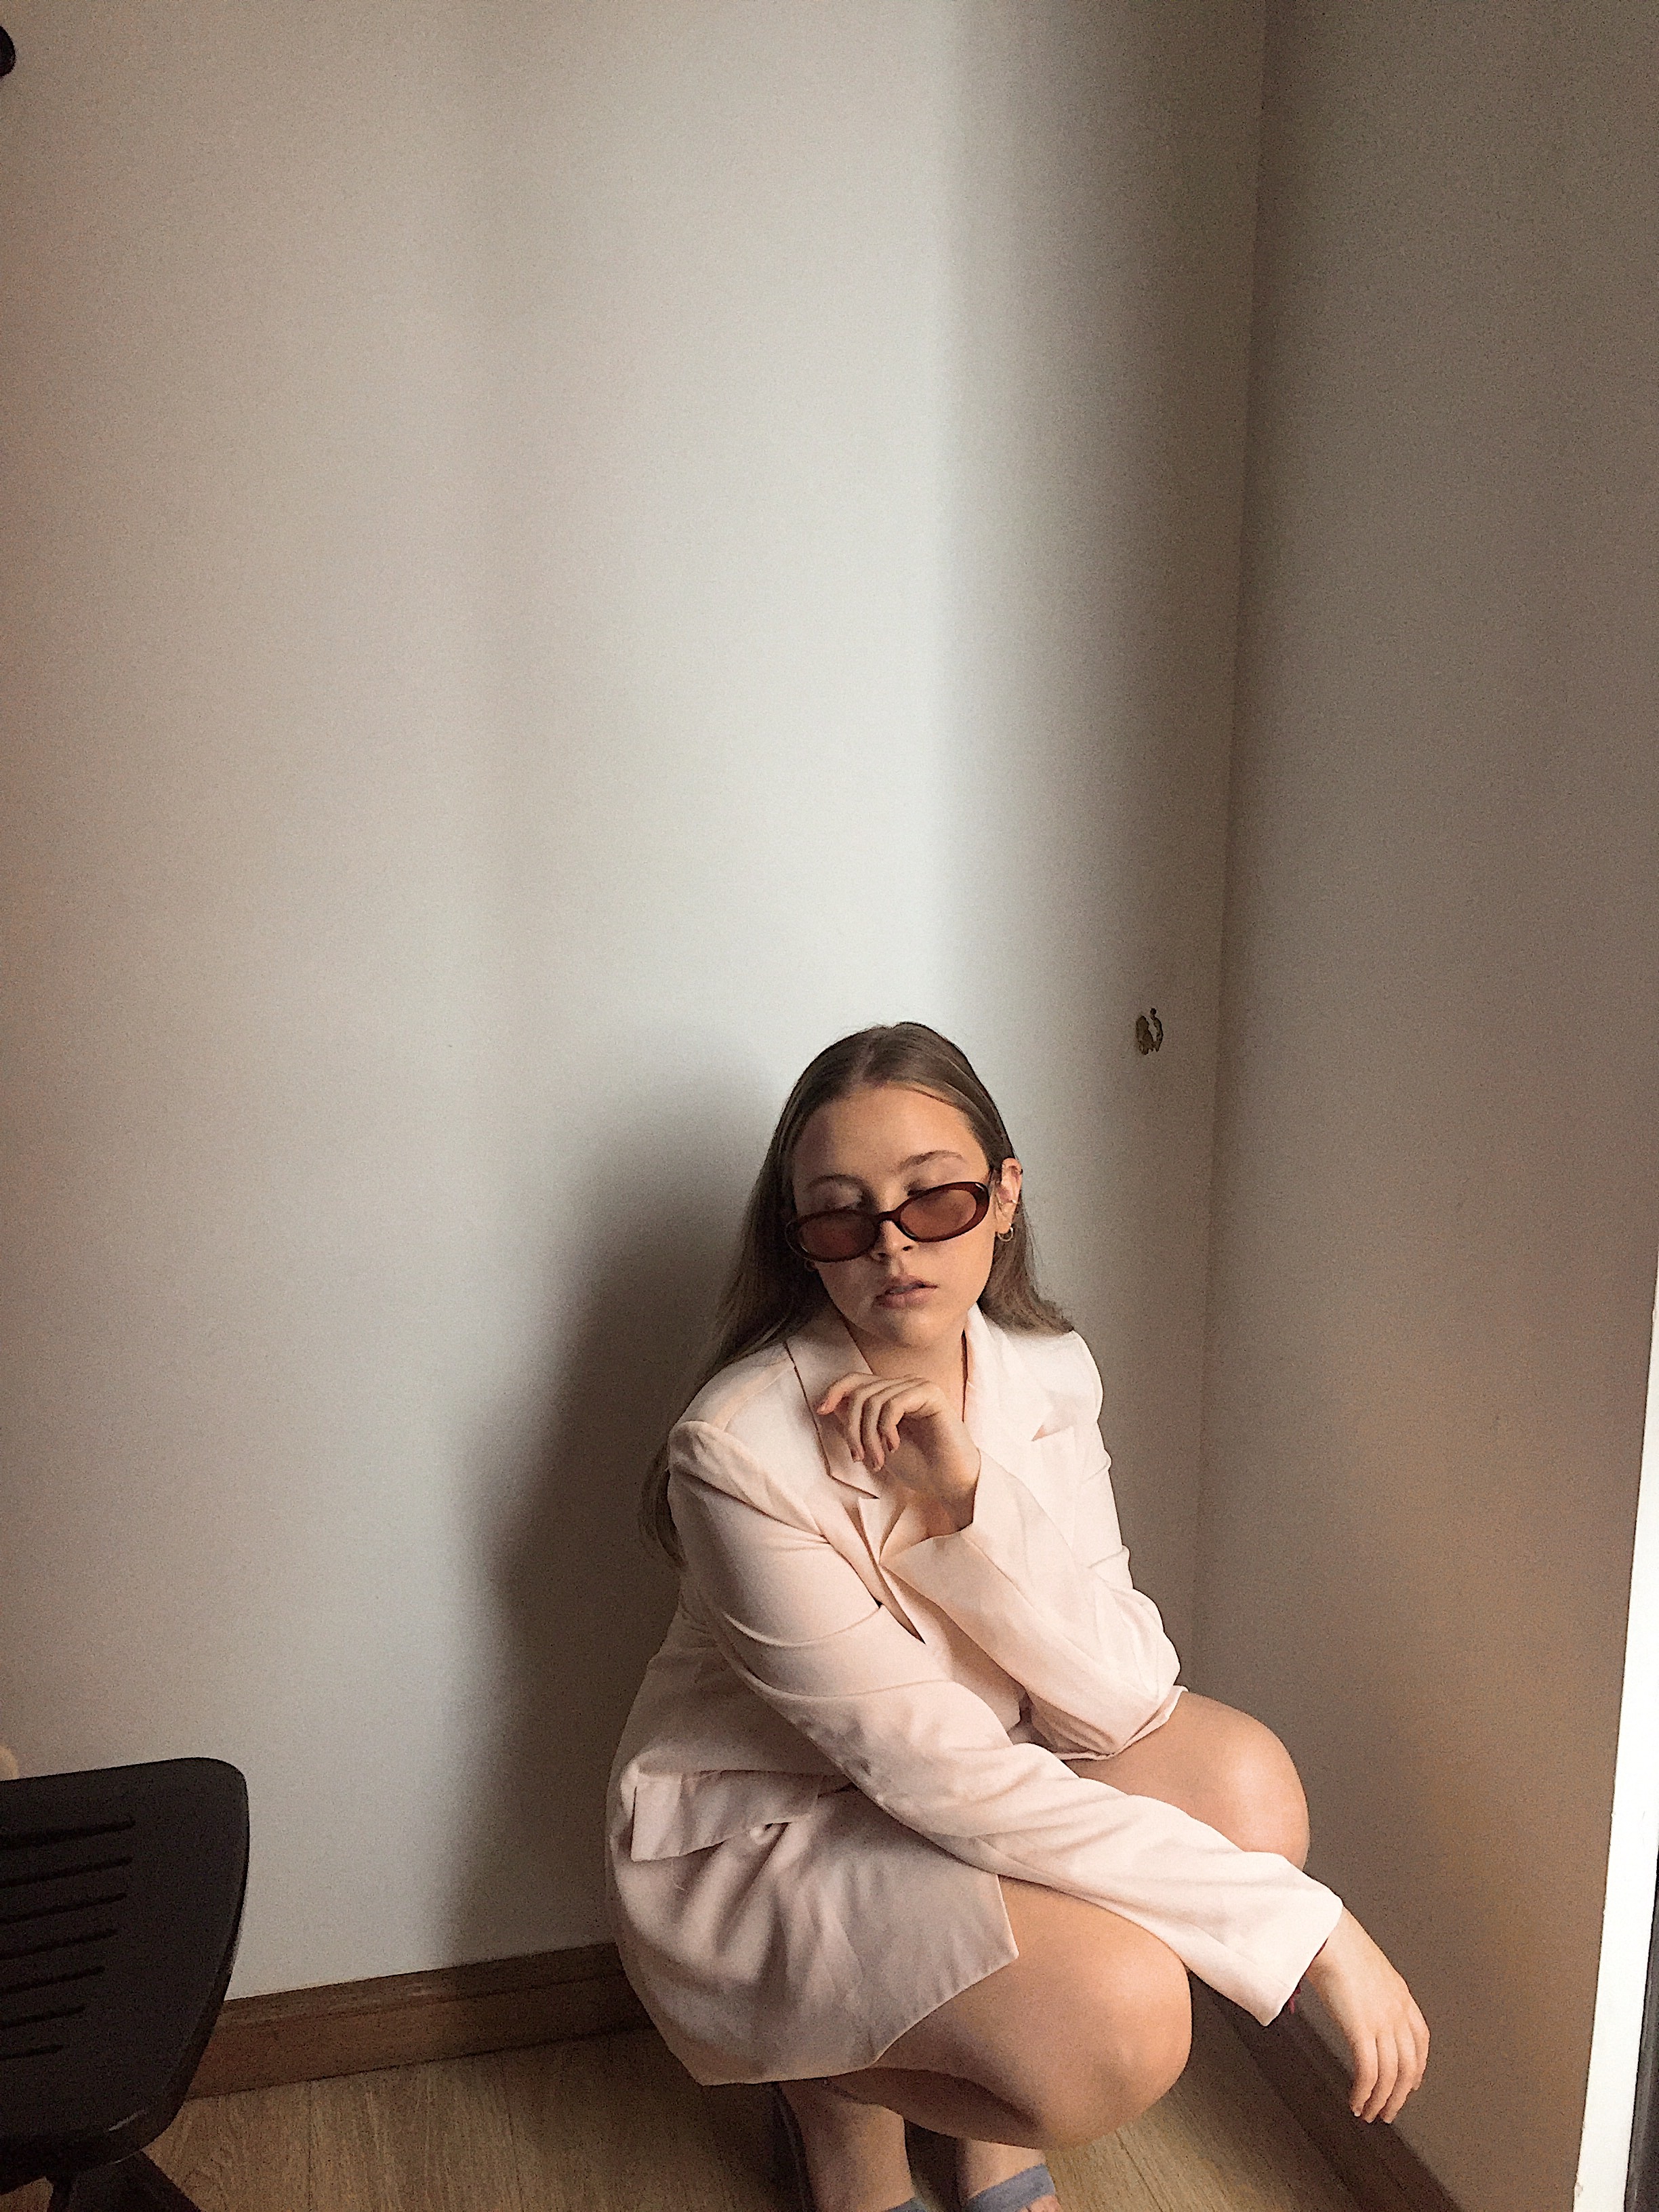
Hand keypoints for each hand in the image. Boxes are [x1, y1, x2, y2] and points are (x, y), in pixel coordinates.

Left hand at [816, 1372, 980, 1525]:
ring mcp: (918, 1387)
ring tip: (878, 1461)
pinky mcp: (931, 1393)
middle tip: (859, 1457)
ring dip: (868, 1436)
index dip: (834, 1391)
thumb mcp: (876, 1443)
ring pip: (872, 1400)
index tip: (820, 1410)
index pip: (855, 1380)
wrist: (949, 1482)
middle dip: (851, 1428)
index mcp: (892, 1394)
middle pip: (859, 1392)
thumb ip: (857, 1422)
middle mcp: (904, 1385)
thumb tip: (830, 1403)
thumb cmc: (918, 1466)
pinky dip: (886, 1428)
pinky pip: (893, 1403)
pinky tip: (894, 1446)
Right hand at [1302, 1908, 1428, 2122]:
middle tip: (1388, 2111)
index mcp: (1400, 1993)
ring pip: (1390, 2075)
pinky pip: (1369, 2072)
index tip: (1410, 2083)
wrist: (1326, 1932)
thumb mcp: (1362, 1963)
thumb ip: (1363, 1985)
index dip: (1418, 2067)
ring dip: (1381, 2100)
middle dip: (1399, 2095)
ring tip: (1370, 2112)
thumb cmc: (1334, 1939)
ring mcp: (1382, 2020)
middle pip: (1409, 2066)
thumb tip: (1348, 1995)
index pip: (1421, 2040)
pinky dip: (1365, 2093)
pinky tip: (1356, 2101)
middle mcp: (1397, 2009)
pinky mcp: (1362, 2028)